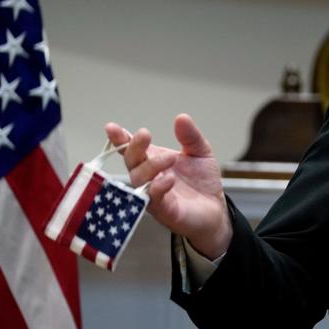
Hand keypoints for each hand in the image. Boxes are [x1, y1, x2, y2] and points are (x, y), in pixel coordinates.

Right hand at [105, 114, 232, 258]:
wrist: (216, 209)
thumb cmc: (202, 182)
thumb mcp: (200, 152)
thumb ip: (190, 136)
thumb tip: (181, 117)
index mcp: (153, 160)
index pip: (131, 148)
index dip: (120, 139)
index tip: (112, 128)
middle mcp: (149, 177)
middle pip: (131, 162)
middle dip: (134, 147)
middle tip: (145, 135)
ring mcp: (153, 194)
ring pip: (138, 180)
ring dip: (150, 167)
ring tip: (170, 158)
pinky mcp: (163, 211)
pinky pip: (152, 200)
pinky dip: (157, 188)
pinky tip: (168, 179)